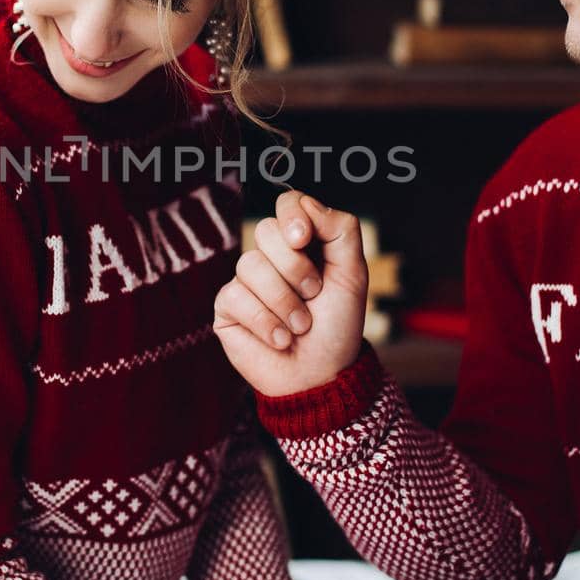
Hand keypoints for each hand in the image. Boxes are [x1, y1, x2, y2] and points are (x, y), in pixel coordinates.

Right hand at [213, 190, 367, 396]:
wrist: (321, 376)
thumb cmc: (337, 327)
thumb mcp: (352, 275)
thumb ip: (340, 230)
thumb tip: (306, 203)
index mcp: (302, 243)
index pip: (288, 203)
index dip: (293, 216)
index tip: (304, 239)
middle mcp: (270, 256)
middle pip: (266, 231)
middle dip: (296, 268)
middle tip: (313, 295)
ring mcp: (245, 280)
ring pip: (250, 265)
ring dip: (285, 302)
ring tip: (300, 326)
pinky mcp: (227, 307)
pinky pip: (236, 296)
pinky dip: (267, 323)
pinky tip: (280, 339)